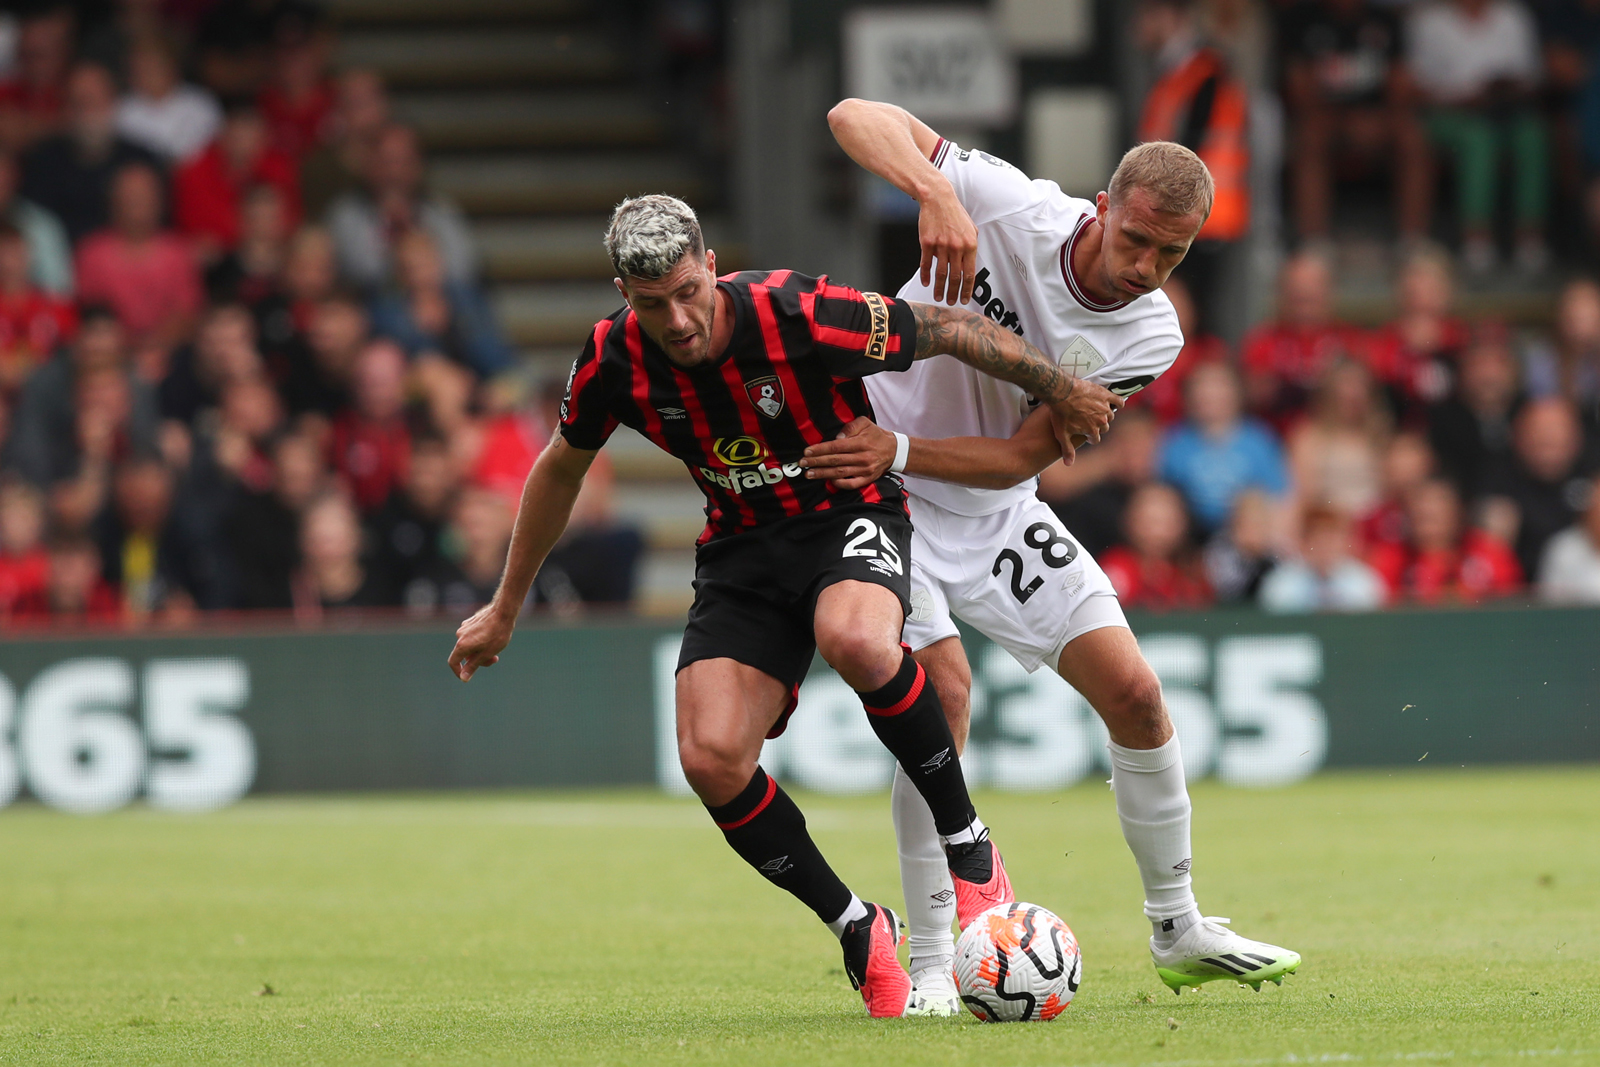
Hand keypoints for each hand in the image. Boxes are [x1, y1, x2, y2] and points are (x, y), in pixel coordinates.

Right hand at [447, 602, 515, 680]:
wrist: (503, 612)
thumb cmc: (497, 634)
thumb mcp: (486, 654)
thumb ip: (473, 666)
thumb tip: (463, 678)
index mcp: (462, 645)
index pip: (453, 662)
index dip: (458, 671)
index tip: (467, 676)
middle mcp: (460, 635)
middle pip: (464, 654)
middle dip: (477, 659)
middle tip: (494, 659)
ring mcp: (464, 627)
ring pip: (470, 645)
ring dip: (480, 650)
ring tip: (496, 647)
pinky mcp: (470, 621)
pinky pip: (472, 636)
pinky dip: (480, 641)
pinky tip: (492, 637)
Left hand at [800, 417, 895, 489]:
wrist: (894, 450)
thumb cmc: (876, 435)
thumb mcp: (865, 423)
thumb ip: (850, 427)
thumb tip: (837, 437)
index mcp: (860, 443)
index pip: (836, 447)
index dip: (820, 450)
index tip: (807, 451)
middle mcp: (862, 457)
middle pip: (835, 461)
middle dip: (816, 462)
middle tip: (802, 463)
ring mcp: (865, 470)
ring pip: (840, 473)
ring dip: (822, 474)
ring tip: (809, 474)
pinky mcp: (867, 479)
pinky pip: (851, 484)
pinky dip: (839, 484)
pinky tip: (828, 481)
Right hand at [919, 188, 977, 305]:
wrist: (937, 199)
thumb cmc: (954, 213)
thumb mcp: (970, 228)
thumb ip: (971, 247)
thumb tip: (968, 264)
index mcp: (970, 245)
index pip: (970, 273)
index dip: (967, 289)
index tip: (964, 298)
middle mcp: (956, 247)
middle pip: (956, 277)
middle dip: (954, 293)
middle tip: (951, 302)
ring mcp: (941, 245)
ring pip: (941, 273)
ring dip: (940, 288)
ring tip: (939, 297)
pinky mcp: (927, 243)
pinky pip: (926, 264)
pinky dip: (925, 276)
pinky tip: (926, 283)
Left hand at [1045, 381, 1122, 461]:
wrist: (1061, 392)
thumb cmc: (1060, 413)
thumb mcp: (1061, 434)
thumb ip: (1067, 450)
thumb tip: (1069, 464)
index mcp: (1092, 430)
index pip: (1096, 439)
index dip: (1090, 437)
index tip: (1085, 433)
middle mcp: (1101, 421)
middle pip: (1104, 427)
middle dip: (1098, 426)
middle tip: (1089, 420)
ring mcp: (1104, 408)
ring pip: (1110, 415)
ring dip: (1105, 415)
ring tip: (1096, 411)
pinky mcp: (1106, 395)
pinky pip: (1118, 401)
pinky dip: (1118, 402)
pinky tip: (1116, 403)